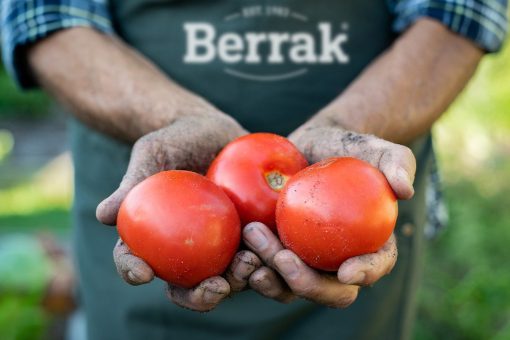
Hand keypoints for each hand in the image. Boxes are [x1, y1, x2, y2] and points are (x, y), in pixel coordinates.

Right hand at [96, 113, 252, 310]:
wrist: (213, 129)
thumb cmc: (175, 139)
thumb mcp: (152, 152)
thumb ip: (133, 181)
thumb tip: (104, 214)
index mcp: (152, 237)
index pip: (135, 261)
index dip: (133, 272)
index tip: (143, 273)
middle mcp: (184, 250)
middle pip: (185, 287)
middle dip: (199, 297)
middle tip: (215, 286)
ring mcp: (217, 246)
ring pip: (225, 278)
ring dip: (238, 281)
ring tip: (250, 263)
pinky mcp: (247, 236)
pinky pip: (256, 253)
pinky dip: (264, 258)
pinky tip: (274, 251)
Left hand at [240, 126, 414, 306]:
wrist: (306, 147)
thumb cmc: (345, 148)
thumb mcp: (372, 147)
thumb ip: (396, 162)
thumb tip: (405, 190)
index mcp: (369, 245)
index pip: (375, 266)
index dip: (365, 274)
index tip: (346, 270)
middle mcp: (336, 262)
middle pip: (329, 291)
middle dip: (307, 284)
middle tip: (284, 258)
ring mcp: (304, 261)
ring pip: (290, 287)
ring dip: (271, 276)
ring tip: (252, 246)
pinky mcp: (275, 254)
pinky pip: (263, 270)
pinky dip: (250, 268)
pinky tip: (238, 251)